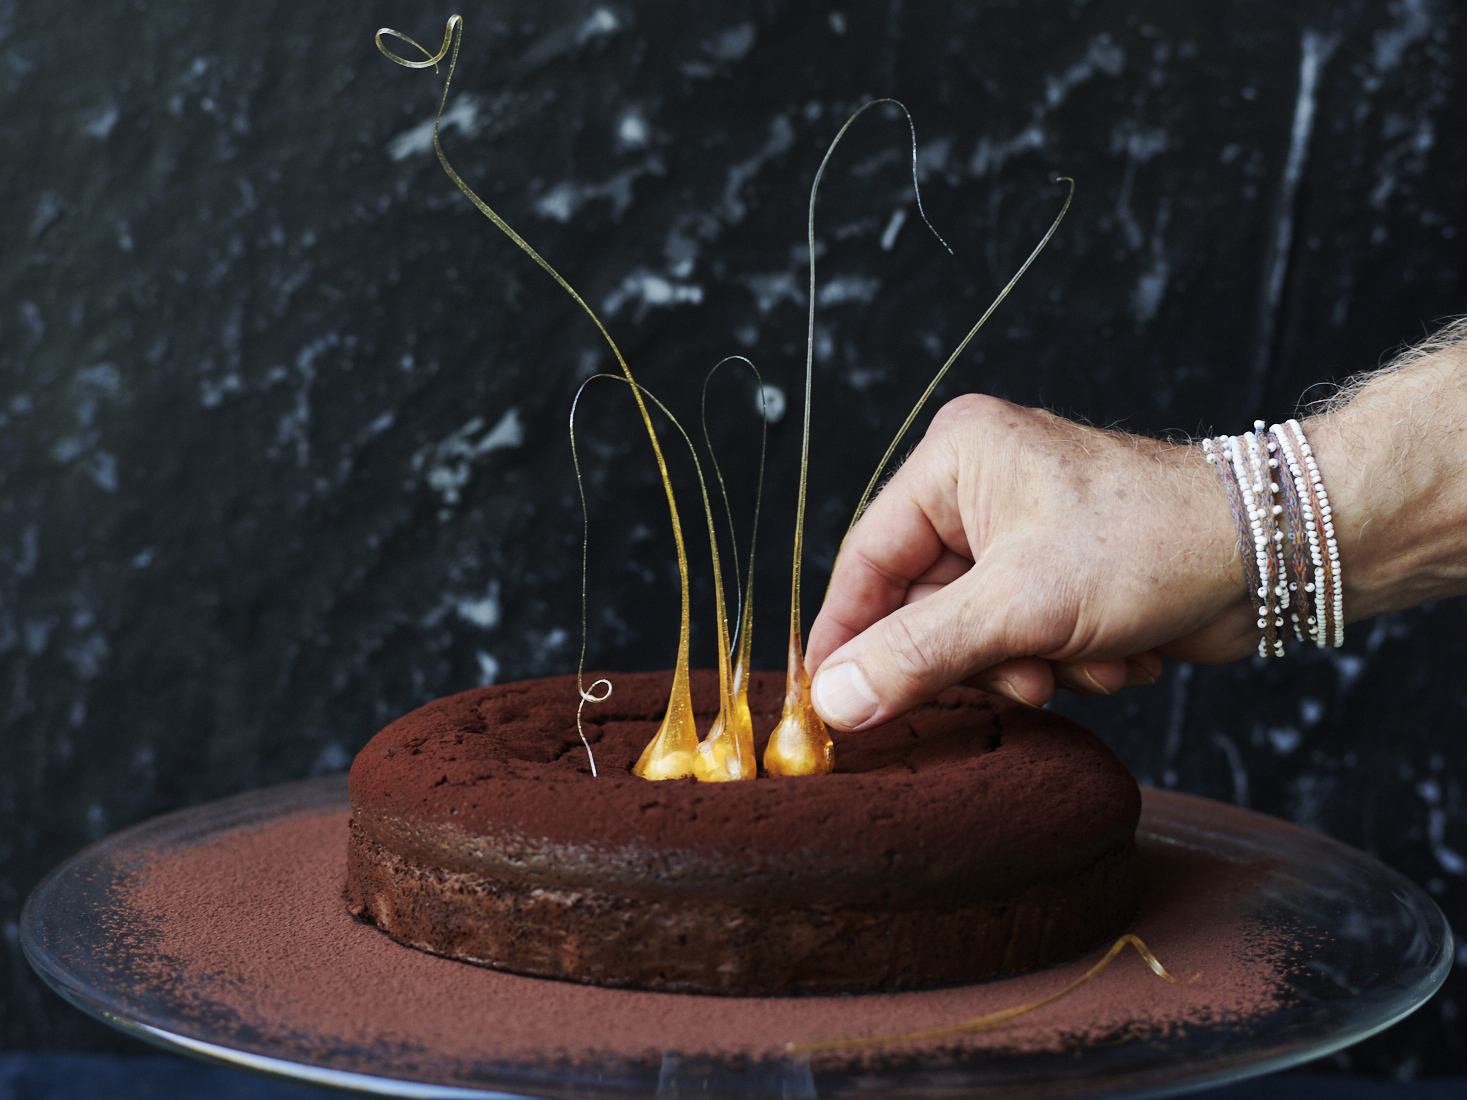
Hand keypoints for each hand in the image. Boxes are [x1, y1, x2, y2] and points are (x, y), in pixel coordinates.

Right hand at [805, 394, 1255, 730]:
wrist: (1277, 552)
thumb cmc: (1153, 542)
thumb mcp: (1020, 606)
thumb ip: (917, 654)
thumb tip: (831, 700)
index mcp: (954, 462)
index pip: (865, 560)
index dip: (846, 637)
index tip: (826, 705)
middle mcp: (977, 491)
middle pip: (920, 608)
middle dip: (978, 657)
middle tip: (1022, 677)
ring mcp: (1019, 535)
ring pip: (972, 637)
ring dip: (1027, 666)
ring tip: (1082, 659)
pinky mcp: (1057, 576)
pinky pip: (1019, 643)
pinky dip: (1061, 662)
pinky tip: (1115, 653)